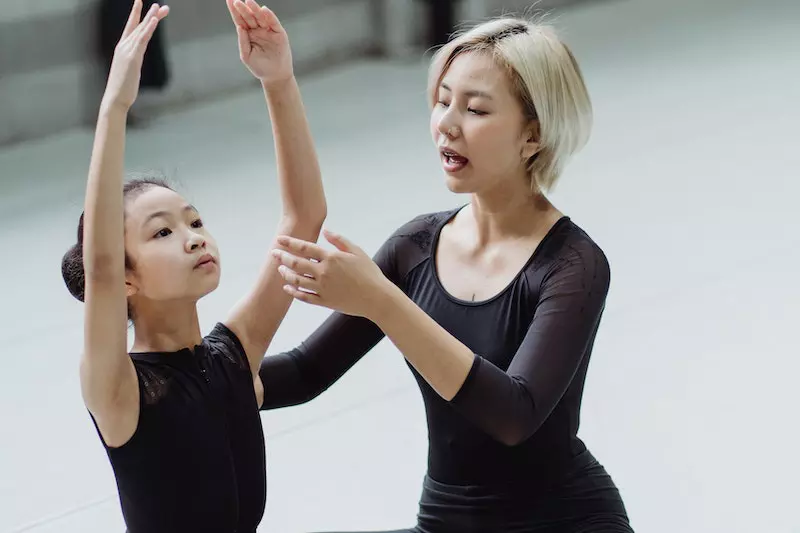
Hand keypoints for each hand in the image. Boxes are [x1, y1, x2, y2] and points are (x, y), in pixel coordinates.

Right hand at [102, 0, 168, 112]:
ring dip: (151, 18)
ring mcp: (127, 51)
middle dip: (150, 15)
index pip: (130, 27)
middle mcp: (123, 46)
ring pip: (141, 31)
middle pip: (139, 26)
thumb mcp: (130, 70)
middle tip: (161, 6)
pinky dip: (148, 29)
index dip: (136, 14)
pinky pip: (142, 40)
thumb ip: (134, 61)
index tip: (142, 3)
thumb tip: (137, 59)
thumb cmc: (123, 87)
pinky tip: (154, 21)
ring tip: (160, 8)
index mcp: (122, 48)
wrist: (115, 98)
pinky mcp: (133, 58)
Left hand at [227, 0, 292, 86]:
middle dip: (243, 8)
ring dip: (255, 9)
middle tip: (236, 1)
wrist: (275, 76)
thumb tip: (239, 26)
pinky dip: (270, 16)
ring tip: (248, 1)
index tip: (229, 1)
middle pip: (249, 16)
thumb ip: (242, 41)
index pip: (240, 20)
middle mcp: (258, 30)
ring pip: (260, 17)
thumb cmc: (260, 67)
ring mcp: (268, 31)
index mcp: (248, 34)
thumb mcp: (246, 56)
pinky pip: (274, 23)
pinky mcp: (279, 34)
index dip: (235, 11)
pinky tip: (263, 10)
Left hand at [272, 230, 391, 318]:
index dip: (289, 242)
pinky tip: (287, 288)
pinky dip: (293, 292)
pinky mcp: (324, 301)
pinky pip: (304, 297)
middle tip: (274, 253)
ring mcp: (323, 288)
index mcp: (331, 258)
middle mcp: (324, 273)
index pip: (305, 248)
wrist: (376, 298)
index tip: (279, 239)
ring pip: (297, 280)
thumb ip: (339, 240)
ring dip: (286, 274)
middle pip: (296, 263)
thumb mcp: (357, 252)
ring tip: (280, 269)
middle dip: (282, 257)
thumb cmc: (369, 273)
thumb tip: (325, 231)